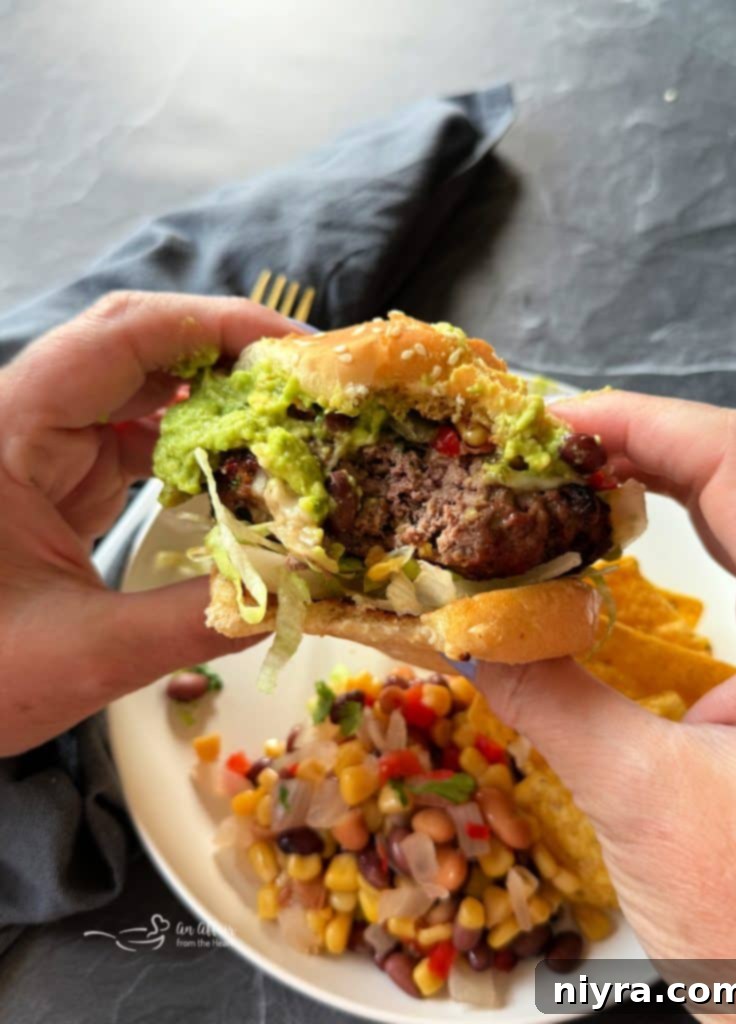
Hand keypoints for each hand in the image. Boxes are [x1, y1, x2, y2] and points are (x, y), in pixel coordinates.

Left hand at [0, 291, 295, 755]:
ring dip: (216, 401)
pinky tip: (240, 470)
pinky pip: (138, 439)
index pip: (122, 334)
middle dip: (228, 355)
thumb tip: (302, 592)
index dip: (217, 326)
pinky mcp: (59, 478)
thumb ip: (197, 621)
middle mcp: (25, 418)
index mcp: (10, 429)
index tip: (298, 354)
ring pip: (142, 390)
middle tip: (308, 386)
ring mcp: (42, 447)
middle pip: (138, 345)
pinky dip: (195, 447)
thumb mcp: (84, 654)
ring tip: (289, 424)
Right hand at [474, 393, 735, 979]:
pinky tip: (607, 553)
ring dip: (652, 488)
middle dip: (638, 448)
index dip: (646, 424)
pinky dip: (669, 546)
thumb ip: (551, 702)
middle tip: (540, 448)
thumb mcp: (649, 807)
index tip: (554, 421)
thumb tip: (460, 632)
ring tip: (560, 482)